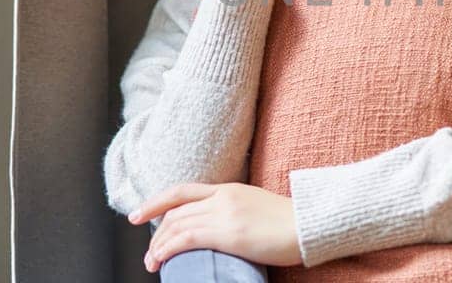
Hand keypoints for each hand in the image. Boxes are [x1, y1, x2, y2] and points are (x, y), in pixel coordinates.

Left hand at [129, 182, 301, 271]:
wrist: (312, 224)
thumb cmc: (292, 224)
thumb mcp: (258, 208)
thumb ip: (237, 212)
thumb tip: (225, 229)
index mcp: (230, 189)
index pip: (183, 191)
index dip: (156, 202)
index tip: (139, 214)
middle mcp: (222, 197)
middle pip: (175, 211)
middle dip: (156, 232)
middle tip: (149, 252)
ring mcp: (224, 214)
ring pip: (176, 225)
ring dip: (158, 245)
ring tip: (151, 262)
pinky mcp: (228, 233)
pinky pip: (186, 238)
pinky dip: (167, 249)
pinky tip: (160, 259)